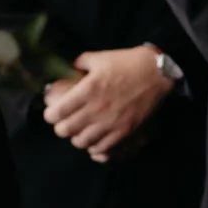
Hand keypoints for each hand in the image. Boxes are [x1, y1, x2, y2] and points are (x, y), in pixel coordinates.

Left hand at [43, 45, 174, 161]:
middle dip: (61, 128)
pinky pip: (103, 149)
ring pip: (82, 142)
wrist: (157, 73)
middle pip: (66, 131)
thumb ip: (80, 63)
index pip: (57, 113)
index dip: (50, 115)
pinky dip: (95, 148)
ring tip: (79, 133)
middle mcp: (97, 109)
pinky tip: (94, 142)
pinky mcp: (125, 132)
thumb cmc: (128, 63)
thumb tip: (69, 69)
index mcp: (88, 90)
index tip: (51, 114)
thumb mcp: (99, 58)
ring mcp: (111, 123)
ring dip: (77, 139)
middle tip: (63, 123)